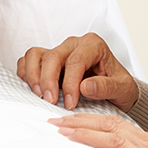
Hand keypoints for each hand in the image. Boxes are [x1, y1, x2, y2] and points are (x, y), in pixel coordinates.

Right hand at [17, 33, 137, 111]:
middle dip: (48, 80)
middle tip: (50, 102)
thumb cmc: (119, 86)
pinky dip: (26, 72)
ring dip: (34, 75)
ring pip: (36, 55)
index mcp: (93, 45)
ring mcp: (59, 50)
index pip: (75, 61)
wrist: (116, 90)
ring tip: (39, 95)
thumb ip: (106, 87)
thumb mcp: (122, 88)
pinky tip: (32, 89)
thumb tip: (84, 87)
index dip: (70, 83)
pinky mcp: (48, 60)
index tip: (69, 103)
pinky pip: (29, 59)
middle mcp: (74, 44)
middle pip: (53, 56)